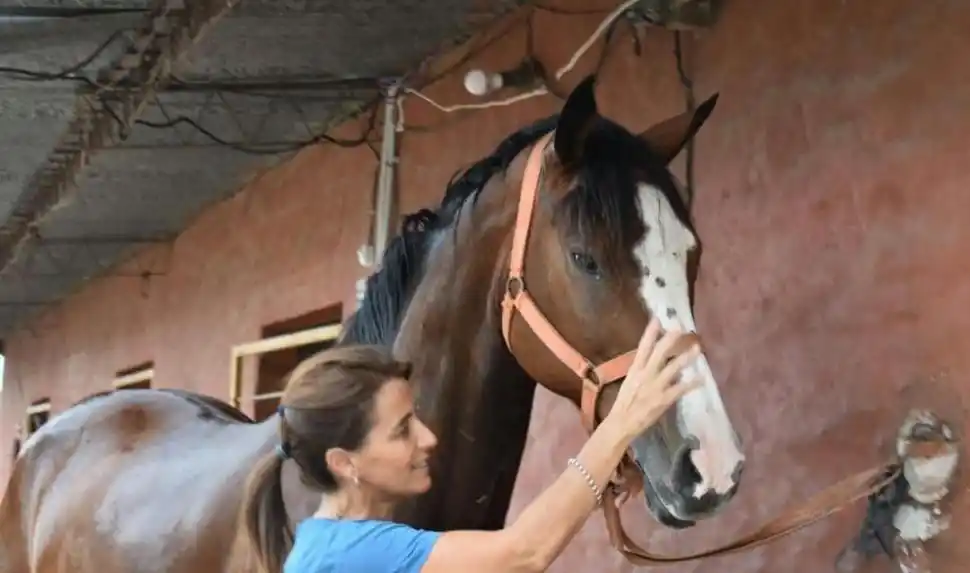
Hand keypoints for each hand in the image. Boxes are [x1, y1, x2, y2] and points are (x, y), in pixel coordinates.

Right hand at [606, 318, 700, 439]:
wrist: (621, 423)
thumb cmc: (624, 404)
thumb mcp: (630, 383)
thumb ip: (643, 372)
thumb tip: (661, 364)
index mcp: (635, 370)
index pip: (643, 346)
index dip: (650, 332)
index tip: (657, 318)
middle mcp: (645, 375)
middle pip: (660, 352)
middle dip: (671, 339)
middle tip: (682, 329)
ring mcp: (655, 386)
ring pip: (674, 367)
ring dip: (687, 357)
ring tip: (697, 348)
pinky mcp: (664, 399)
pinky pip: (681, 389)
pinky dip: (692, 383)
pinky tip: (702, 379)